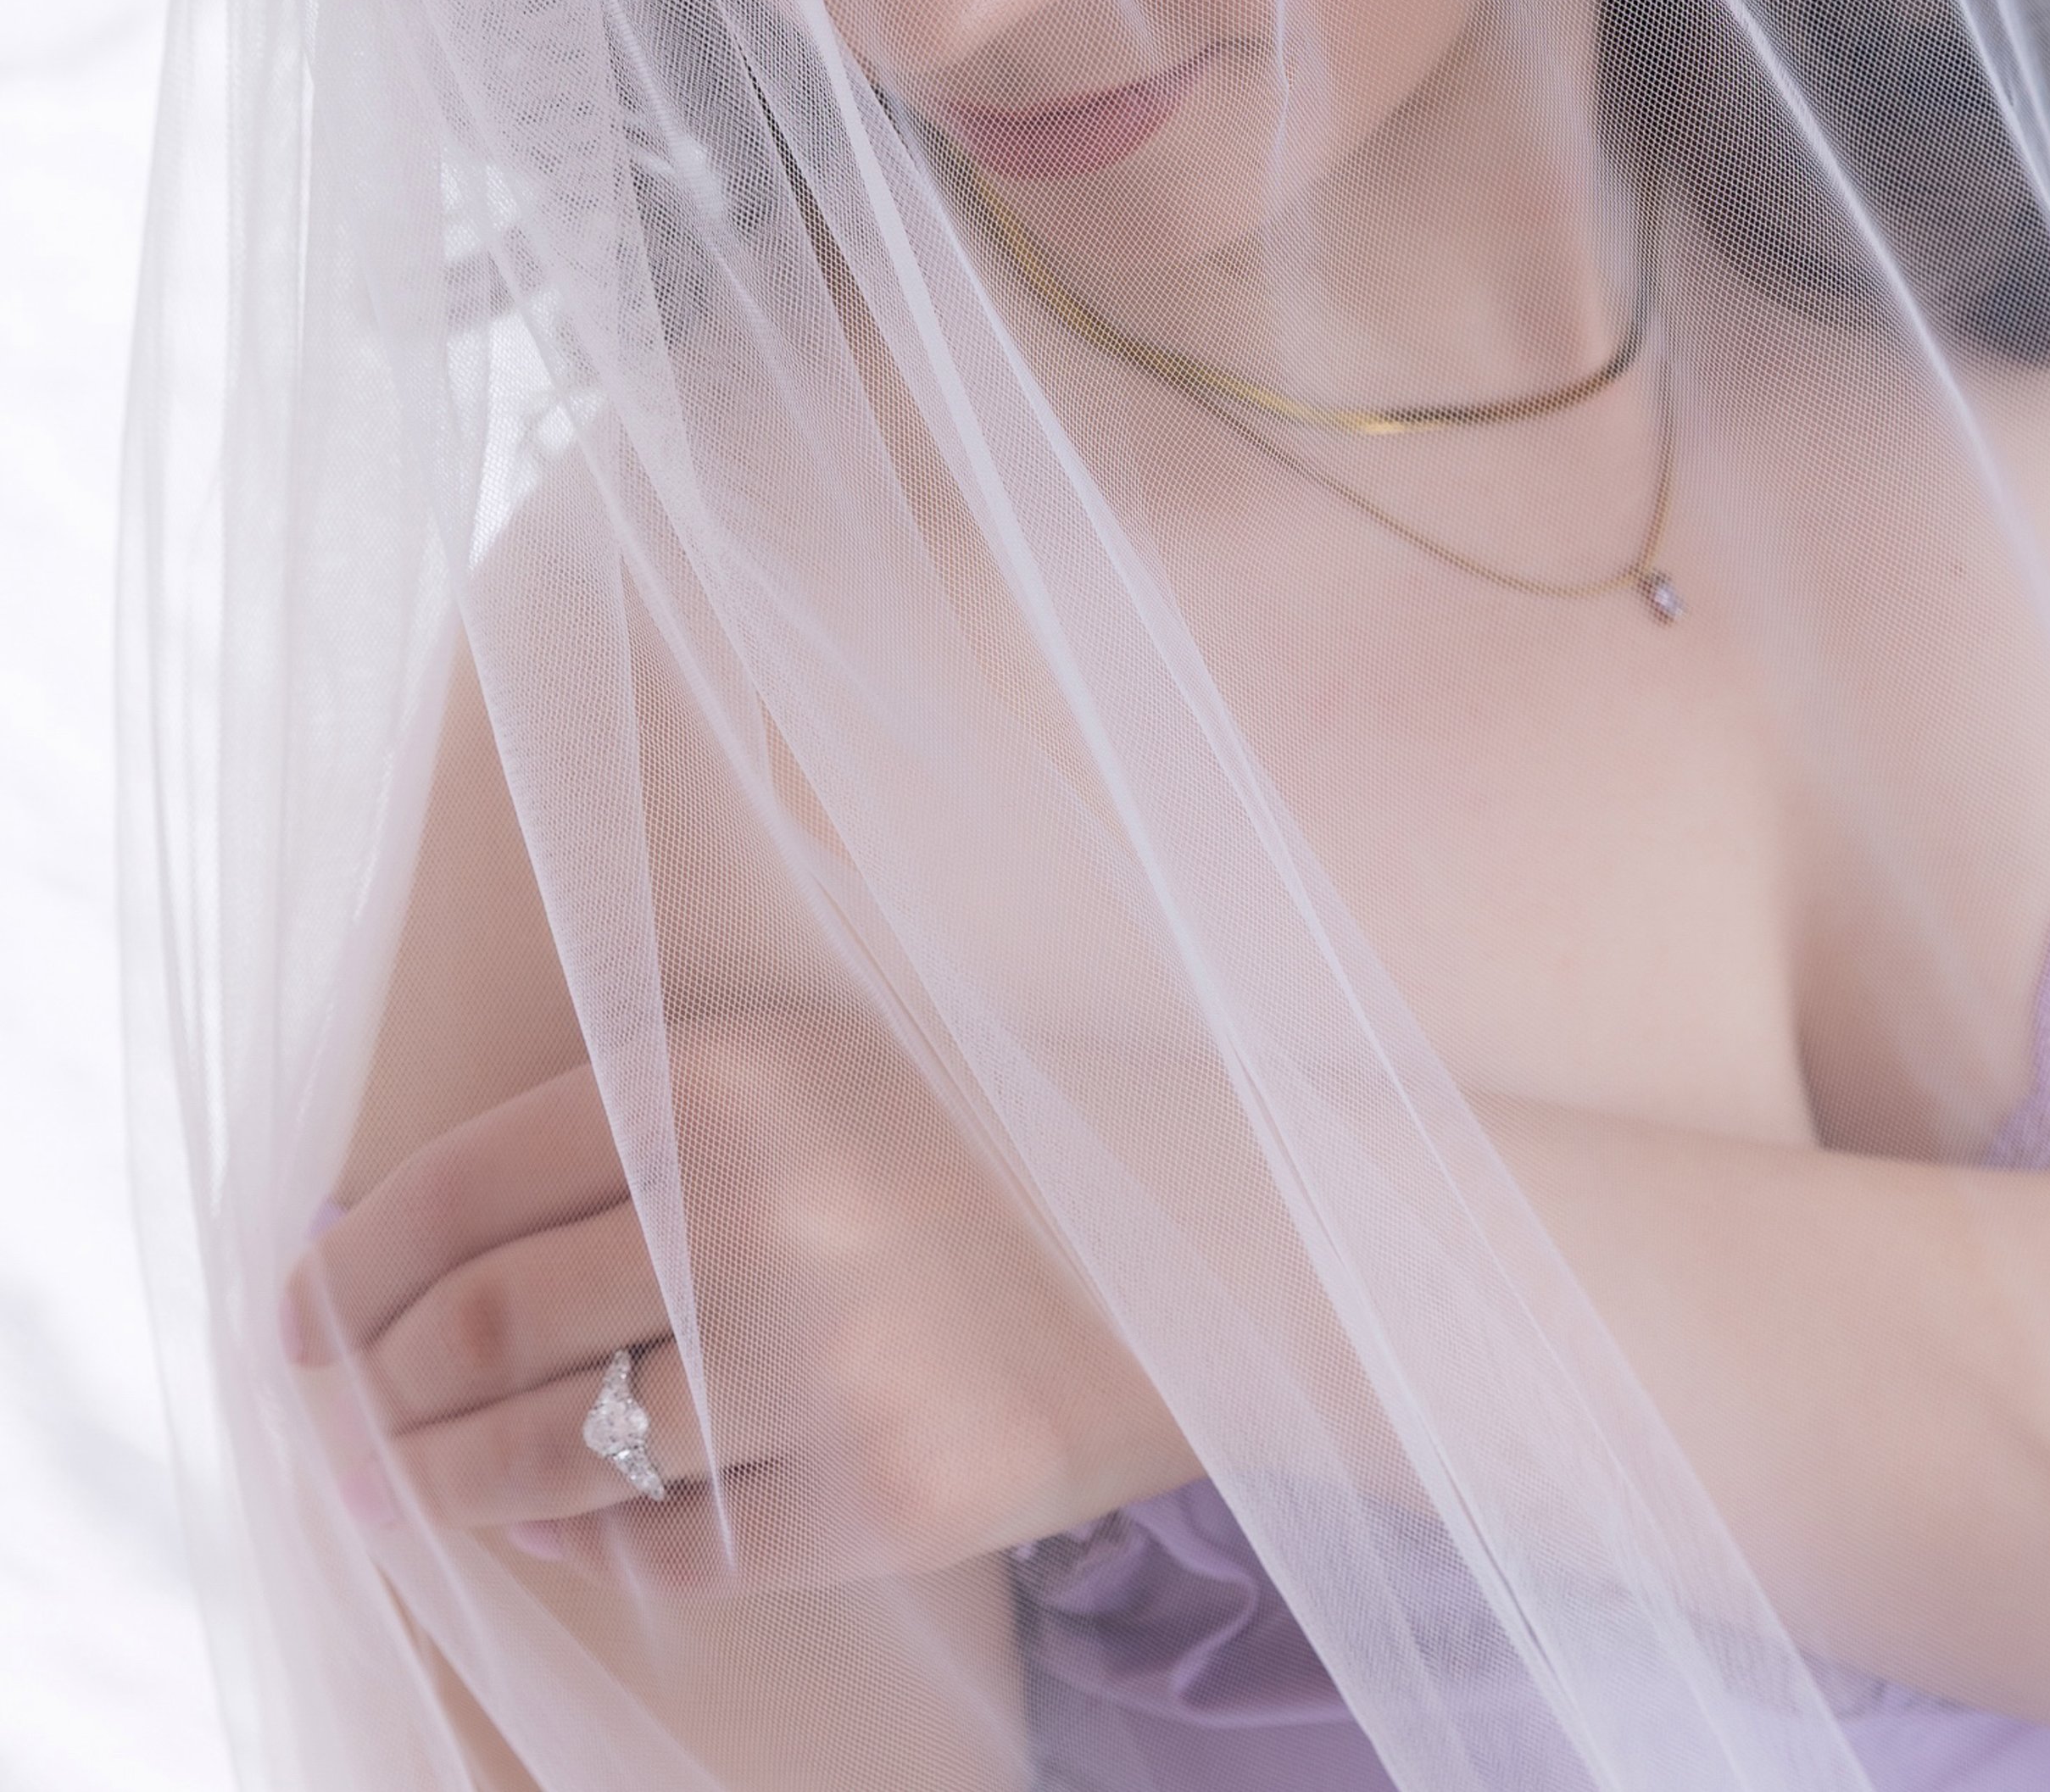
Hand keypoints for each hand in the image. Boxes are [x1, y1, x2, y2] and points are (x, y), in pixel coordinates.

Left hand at [282, 1001, 1199, 1591]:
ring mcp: (829, 1363)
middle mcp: (763, 1211)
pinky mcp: (887, 1493)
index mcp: (726, 1074)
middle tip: (327, 1427)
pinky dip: (589, 1543)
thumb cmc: (956, 1140)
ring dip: (446, 1486)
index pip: (464, 1187)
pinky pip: (674, 1547)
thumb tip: (382, 1243)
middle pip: (485, 1331)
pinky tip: (555, 1527)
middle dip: (373, 1394)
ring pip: (556, 1455)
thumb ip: (613, 1133)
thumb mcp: (794, 1071)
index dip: (348, 1264)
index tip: (291, 1309)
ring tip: (399, 1492)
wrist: (1189, 1237)